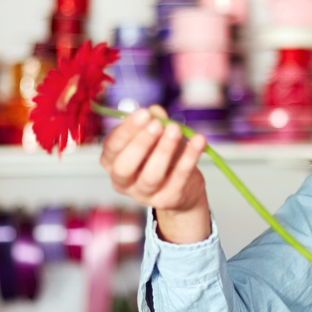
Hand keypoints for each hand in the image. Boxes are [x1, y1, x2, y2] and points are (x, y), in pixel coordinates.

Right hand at [100, 106, 210, 243]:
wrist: (183, 188)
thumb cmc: (163, 158)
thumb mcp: (156, 138)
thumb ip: (154, 123)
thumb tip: (156, 111)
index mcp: (113, 163)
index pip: (112, 148)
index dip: (126, 130)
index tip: (143, 113)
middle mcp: (124, 182)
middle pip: (124, 167)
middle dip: (140, 143)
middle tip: (157, 124)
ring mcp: (145, 195)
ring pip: (151, 176)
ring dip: (164, 150)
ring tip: (175, 130)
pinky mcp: (168, 200)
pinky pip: (179, 178)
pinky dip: (190, 157)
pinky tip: (199, 140)